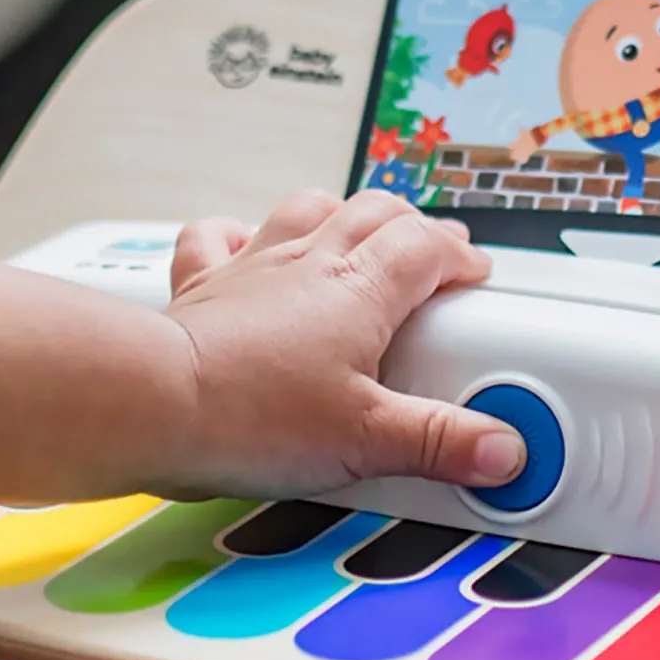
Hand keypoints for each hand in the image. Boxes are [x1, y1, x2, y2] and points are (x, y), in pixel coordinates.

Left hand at [161, 191, 520, 497]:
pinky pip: (219, 236)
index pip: (428, 246)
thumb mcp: (367, 441)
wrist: (154, 402)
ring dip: (340, 214)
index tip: (476, 274)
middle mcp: (309, 262)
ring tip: (356, 232)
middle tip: (433, 251)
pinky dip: (239, 234)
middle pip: (375, 212)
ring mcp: (253, 267)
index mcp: (360, 288)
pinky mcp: (205, 287)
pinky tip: (246, 241)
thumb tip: (505, 449)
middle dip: (413, 226)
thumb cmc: (251, 415)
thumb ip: (441, 442)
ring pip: (308, 210)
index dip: (460, 255)